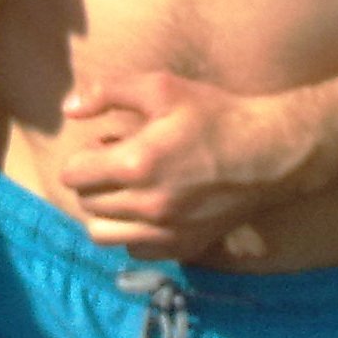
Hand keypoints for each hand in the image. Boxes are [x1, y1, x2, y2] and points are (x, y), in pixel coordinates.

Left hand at [56, 72, 311, 261]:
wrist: (269, 153)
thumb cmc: (214, 115)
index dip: (80, 158)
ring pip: (103, 234)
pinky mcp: (185, 247)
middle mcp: (147, 206)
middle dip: (91, 182)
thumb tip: (68, 109)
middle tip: (113, 163)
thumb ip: (107, 92)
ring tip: (124, 190)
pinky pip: (135, 250)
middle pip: (86, 204)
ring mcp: (166, 232)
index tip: (101, 146)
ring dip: (104, 212)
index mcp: (136, 164)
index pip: (73, 175)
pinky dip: (131, 234)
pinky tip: (147, 211)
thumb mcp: (161, 87)